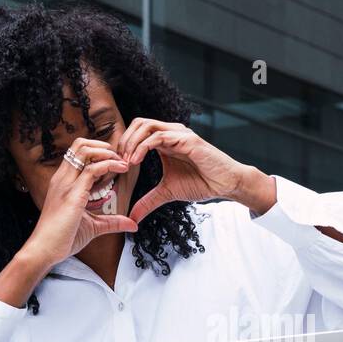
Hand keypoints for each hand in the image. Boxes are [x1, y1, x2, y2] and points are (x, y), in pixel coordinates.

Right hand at [22, 139, 136, 265]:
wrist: (44, 250)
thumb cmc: (62, 239)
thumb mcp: (93, 227)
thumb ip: (112, 223)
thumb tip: (132, 224)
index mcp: (63, 182)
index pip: (78, 153)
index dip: (98, 152)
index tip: (115, 161)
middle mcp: (62, 178)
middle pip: (79, 144)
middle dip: (103, 146)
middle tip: (120, 158)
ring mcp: (66, 184)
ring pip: (84, 150)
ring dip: (107, 152)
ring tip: (122, 163)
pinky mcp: (73, 194)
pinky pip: (92, 169)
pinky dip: (110, 165)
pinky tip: (121, 170)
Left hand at [118, 119, 274, 223]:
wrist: (226, 184)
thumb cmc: (201, 183)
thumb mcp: (167, 193)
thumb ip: (148, 201)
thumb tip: (132, 218)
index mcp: (164, 141)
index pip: (137, 132)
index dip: (123, 146)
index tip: (116, 166)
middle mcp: (170, 133)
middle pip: (138, 123)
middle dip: (124, 141)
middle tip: (117, 162)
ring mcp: (178, 133)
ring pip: (146, 126)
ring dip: (131, 142)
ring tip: (126, 162)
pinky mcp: (186, 139)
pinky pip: (158, 137)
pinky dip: (143, 147)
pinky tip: (136, 161)